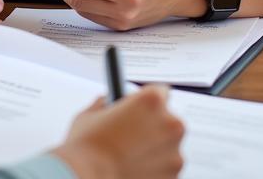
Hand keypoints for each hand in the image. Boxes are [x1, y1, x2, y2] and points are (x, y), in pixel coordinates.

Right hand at [51, 85, 183, 178]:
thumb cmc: (89, 148)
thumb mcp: (91, 114)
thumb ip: (105, 105)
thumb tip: (106, 105)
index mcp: (151, 101)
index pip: (161, 91)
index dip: (148, 100)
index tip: (141, 108)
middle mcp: (169, 124)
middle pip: (168, 119)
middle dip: (153, 125)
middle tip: (132, 133)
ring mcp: (174, 153)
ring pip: (168, 145)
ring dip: (156, 148)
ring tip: (131, 154)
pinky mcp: (174, 177)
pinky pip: (167, 167)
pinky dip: (156, 168)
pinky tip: (136, 167)